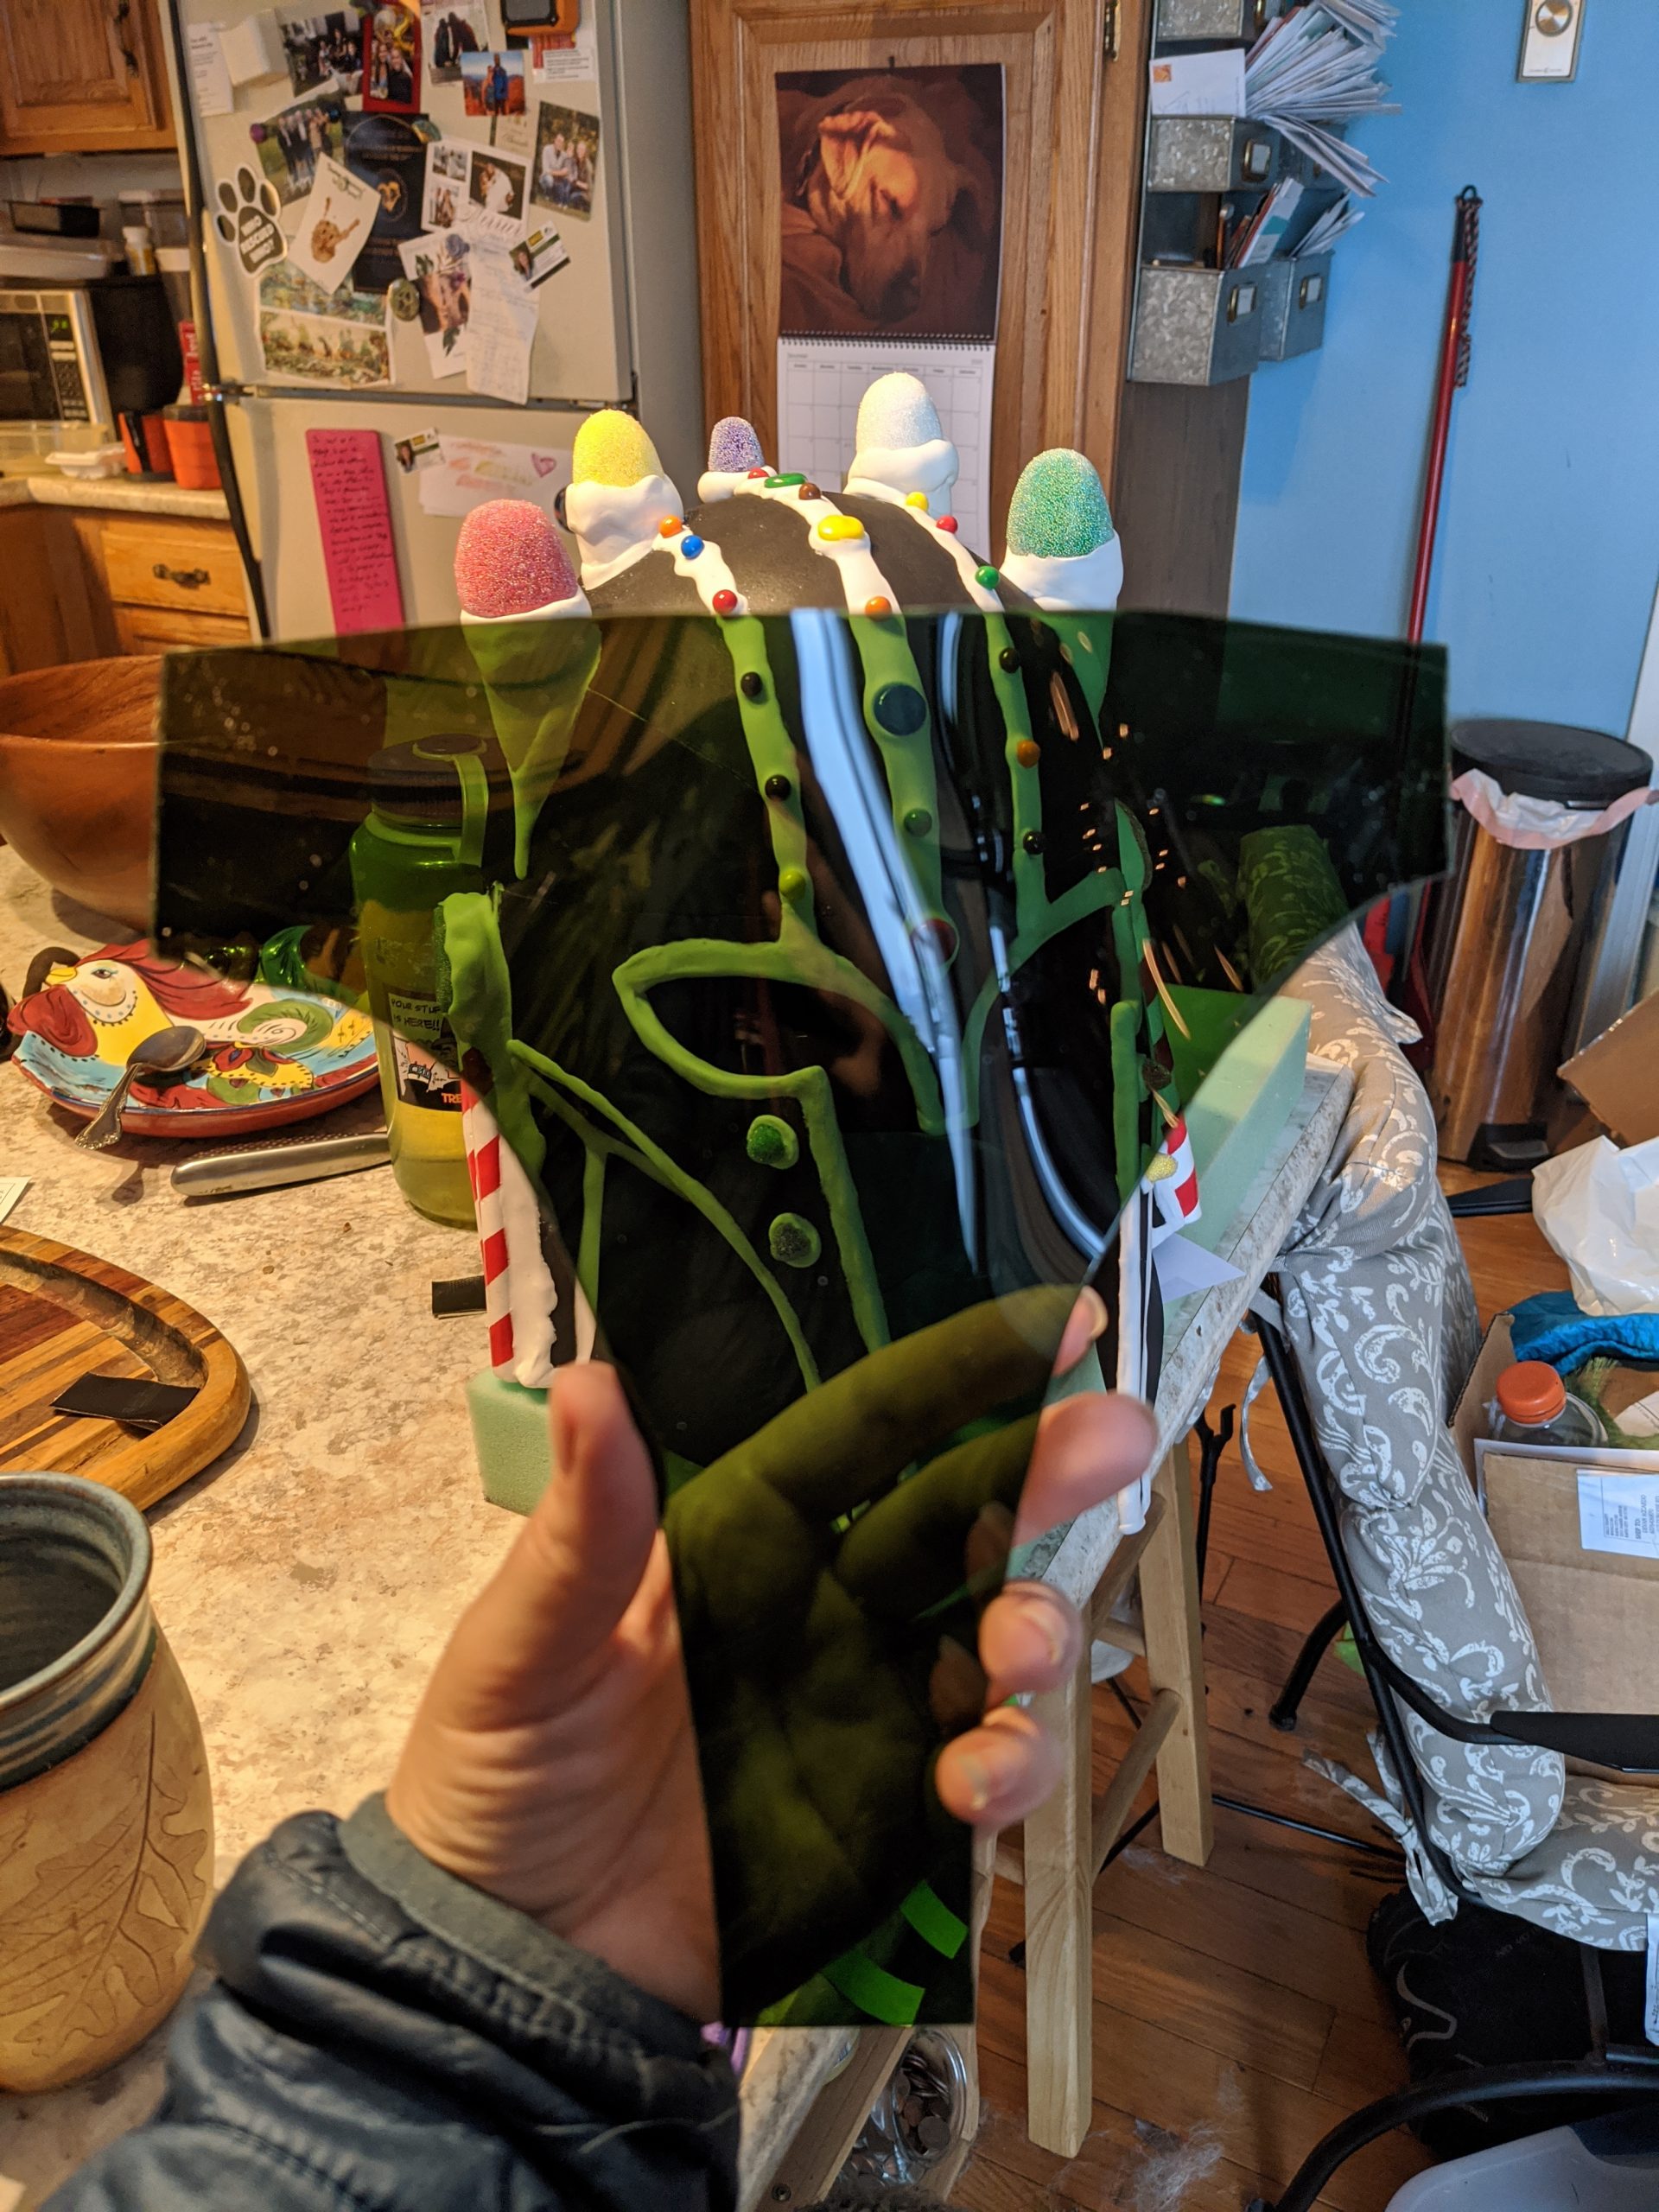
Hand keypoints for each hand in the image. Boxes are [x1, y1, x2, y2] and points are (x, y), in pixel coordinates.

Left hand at [387, 1289, 1156, 2021]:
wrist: (511, 1975)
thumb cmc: (497, 1785)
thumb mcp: (520, 1655)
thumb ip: (581, 1536)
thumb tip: (591, 1383)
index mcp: (743, 1539)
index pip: (864, 1433)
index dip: (957, 1375)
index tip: (1056, 1325)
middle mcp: (826, 1605)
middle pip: (959, 1518)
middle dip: (1044, 1472)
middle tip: (1117, 1439)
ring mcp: (872, 1710)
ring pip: (997, 1637)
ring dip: (1037, 1625)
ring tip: (1021, 1647)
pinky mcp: (896, 1818)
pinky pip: (988, 1771)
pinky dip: (1011, 1766)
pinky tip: (979, 1780)